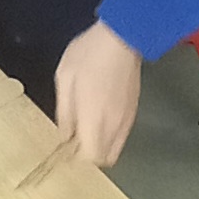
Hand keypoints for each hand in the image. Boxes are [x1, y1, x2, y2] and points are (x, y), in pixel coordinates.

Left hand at [55, 20, 141, 166]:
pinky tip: (97, 115)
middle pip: (106, 158)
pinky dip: (109, 134)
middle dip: (89, 154)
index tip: (65, 147)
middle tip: (73, 137)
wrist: (120, 40)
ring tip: (83, 124)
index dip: (77, 157)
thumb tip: (64, 135)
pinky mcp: (134, 111)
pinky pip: (121, 134)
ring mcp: (128, 119)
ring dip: (99, 144)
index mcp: (95, 118)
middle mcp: (115, 125)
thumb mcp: (64, 78)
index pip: (92, 157)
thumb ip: (64, 111)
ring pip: (115, 148)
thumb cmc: (87, 56)